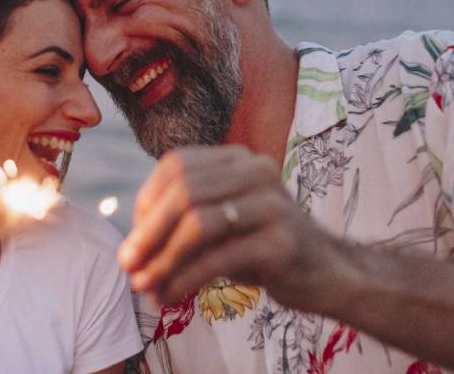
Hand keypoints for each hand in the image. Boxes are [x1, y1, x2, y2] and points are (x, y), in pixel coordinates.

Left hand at [118, 145, 352, 311]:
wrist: (326, 274)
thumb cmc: (262, 248)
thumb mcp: (220, 226)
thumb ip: (181, 223)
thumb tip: (129, 252)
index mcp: (238, 158)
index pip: (176, 166)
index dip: (146, 202)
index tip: (134, 240)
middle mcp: (256, 170)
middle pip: (184, 192)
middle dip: (148, 232)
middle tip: (127, 265)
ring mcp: (272, 203)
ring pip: (198, 223)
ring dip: (163, 259)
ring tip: (145, 286)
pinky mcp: (282, 240)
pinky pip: (220, 257)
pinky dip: (186, 279)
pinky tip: (171, 295)